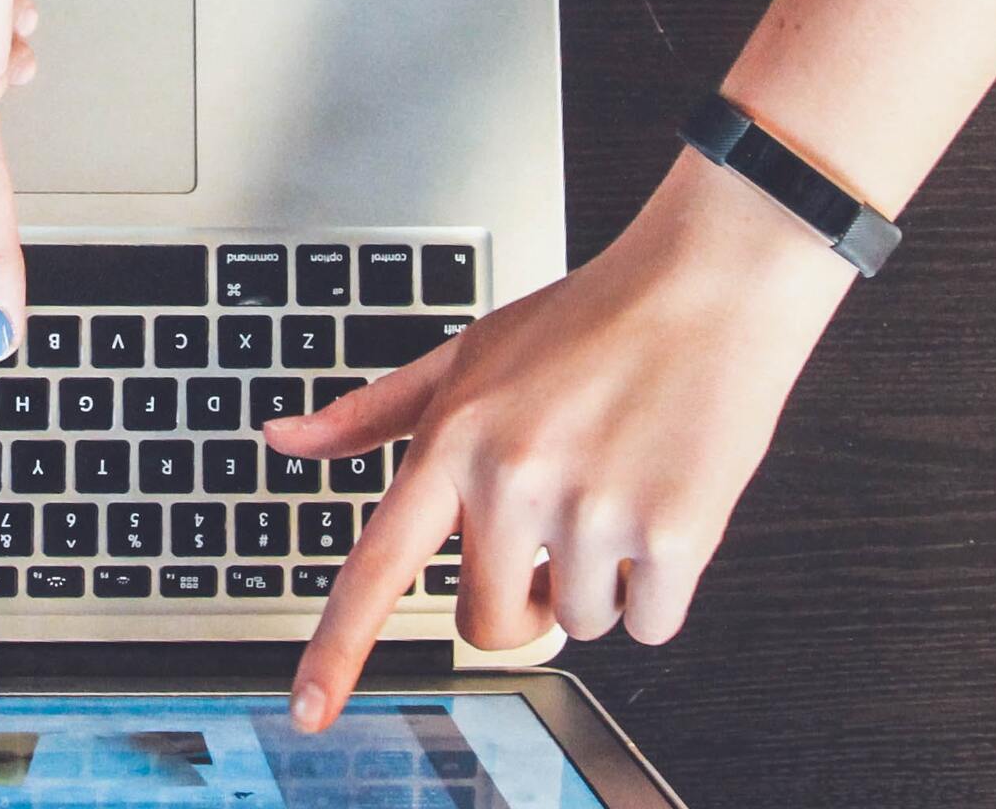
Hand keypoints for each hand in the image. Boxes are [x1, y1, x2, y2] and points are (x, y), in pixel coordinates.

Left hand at [271, 155, 860, 730]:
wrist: (711, 283)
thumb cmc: (590, 319)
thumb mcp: (467, 353)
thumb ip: (373, 413)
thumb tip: (284, 440)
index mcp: (454, 442)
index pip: (378, 568)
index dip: (338, 649)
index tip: (310, 712)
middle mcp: (514, 481)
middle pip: (490, 625)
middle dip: (524, 603)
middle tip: (555, 541)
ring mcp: (593, 510)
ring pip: (579, 623)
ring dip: (602, 584)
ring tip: (619, 492)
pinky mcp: (674, 532)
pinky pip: (650, 624)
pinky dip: (661, 589)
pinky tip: (665, 508)